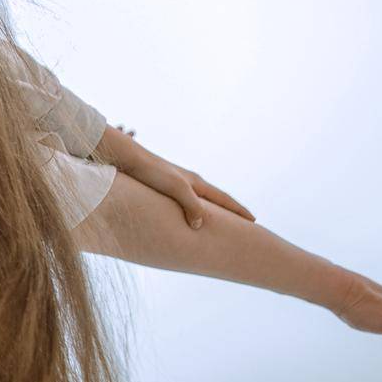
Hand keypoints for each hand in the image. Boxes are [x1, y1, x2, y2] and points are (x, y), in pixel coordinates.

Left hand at [102, 126, 254, 230]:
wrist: (128, 156)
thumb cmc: (151, 172)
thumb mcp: (176, 188)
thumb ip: (191, 205)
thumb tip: (200, 225)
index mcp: (195, 182)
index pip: (224, 199)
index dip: (238, 211)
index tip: (254, 221)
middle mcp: (188, 181)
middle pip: (215, 198)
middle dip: (229, 211)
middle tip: (243, 222)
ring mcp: (176, 182)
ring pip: (199, 199)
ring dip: (211, 210)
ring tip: (218, 220)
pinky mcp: (162, 185)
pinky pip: (184, 201)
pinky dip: (192, 209)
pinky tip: (186, 214)